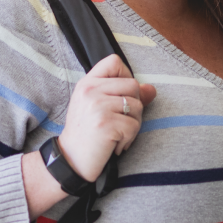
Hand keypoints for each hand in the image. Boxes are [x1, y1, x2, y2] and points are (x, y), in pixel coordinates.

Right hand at [56, 54, 157, 181]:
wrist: (71, 160)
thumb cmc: (86, 133)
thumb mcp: (99, 107)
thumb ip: (124, 94)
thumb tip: (152, 89)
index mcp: (87, 83)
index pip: (114, 62)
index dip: (126, 75)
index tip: (121, 95)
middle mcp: (90, 91)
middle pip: (133, 85)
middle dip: (134, 106)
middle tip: (119, 122)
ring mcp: (97, 107)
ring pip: (137, 106)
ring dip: (132, 125)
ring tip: (116, 134)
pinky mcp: (105, 124)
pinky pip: (134, 126)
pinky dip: (128, 140)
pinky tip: (114, 145)